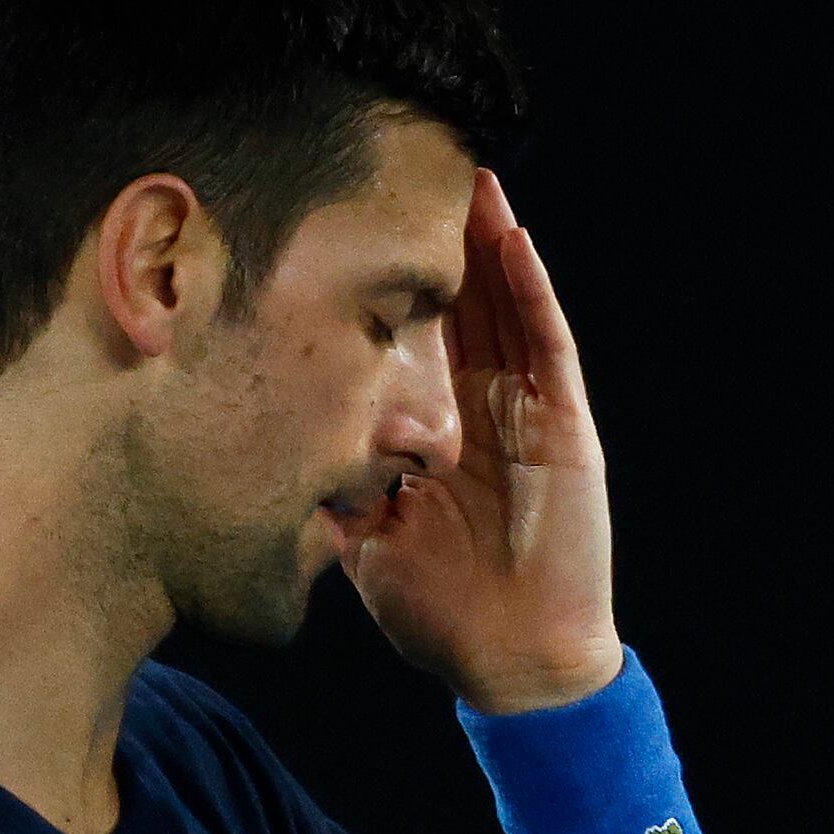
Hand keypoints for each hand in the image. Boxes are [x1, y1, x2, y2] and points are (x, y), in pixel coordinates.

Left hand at [347, 170, 622, 713]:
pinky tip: (511, 235)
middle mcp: (484, 408)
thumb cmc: (441, 613)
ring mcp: (529, 410)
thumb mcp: (362, 542)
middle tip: (411, 169)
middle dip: (439, 243)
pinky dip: (531, 288)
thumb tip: (266, 449)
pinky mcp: (566, 424)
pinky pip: (548, 342)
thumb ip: (329, 490)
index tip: (347, 230)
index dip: (388, 285)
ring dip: (487, 241)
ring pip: (506, 305)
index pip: (413, 340)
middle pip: (463, 306)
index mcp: (437, 430)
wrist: (512, 663)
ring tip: (466, 173)